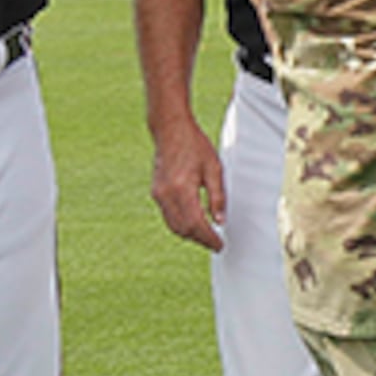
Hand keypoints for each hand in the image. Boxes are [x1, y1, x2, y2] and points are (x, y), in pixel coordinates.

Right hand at [150, 123, 226, 251]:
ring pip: (174, 226)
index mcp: (183, 189)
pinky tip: (193, 224)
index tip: (219, 245)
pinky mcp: (156, 192)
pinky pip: (168, 216)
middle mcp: (167, 194)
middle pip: (184, 229)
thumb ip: (217, 197)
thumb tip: (220, 221)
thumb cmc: (194, 145)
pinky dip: (180, 224)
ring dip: (190, 234)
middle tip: (215, 243)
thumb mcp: (214, 169)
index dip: (209, 238)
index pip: (196, 224)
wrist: (171, 129)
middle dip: (200, 239)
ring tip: (206, 236)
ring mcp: (159, 194)